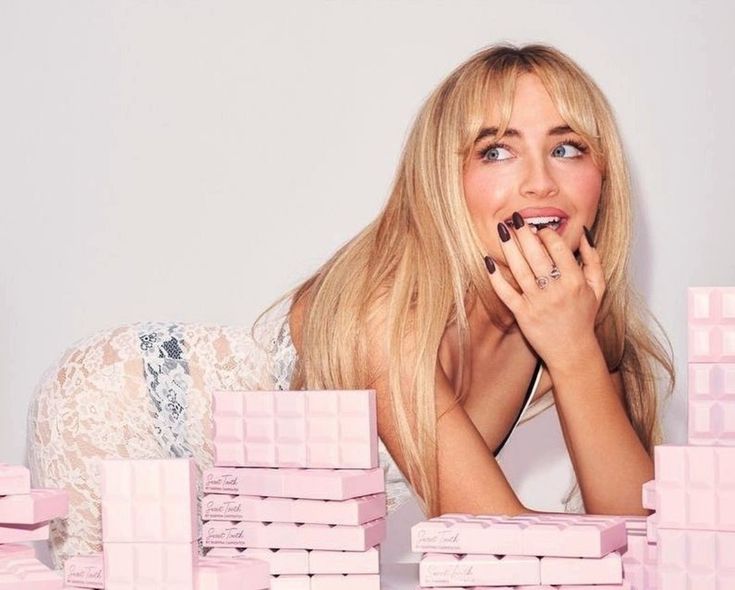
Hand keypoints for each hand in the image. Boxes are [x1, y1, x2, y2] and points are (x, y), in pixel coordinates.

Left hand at [484, 214, 604, 369]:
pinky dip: (496, 277)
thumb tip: (583, 233)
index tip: (538, 226)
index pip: (558, 248)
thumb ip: (592, 259)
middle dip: (524, 233)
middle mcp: (556, 290)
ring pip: (520, 269)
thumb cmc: (583, 317)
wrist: (572, 351)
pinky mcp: (523, 314)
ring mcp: (538, 302)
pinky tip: (488, 261)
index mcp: (575, 281)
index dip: (546, 233)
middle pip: (537, 255)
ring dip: (509, 247)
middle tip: (514, 218)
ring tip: (501, 230)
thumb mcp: (597, 287)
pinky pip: (506, 292)